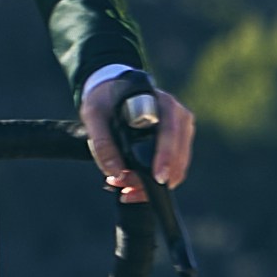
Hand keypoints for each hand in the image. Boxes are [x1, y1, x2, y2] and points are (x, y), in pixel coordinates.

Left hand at [80, 70, 194, 203]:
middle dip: (150, 180)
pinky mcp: (177, 145)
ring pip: (175, 170)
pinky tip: (131, 186)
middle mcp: (179, 118)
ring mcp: (182, 132)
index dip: (165, 157)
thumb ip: (102, 142)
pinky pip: (171, 171)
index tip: (157, 177)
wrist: (113, 89)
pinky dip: (153, 183)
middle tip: (123, 187)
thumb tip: (114, 171)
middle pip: (176, 158)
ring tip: (122, 186)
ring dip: (150, 185)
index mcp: (164, 105)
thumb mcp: (94, 114)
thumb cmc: (105, 99)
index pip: (170, 134)